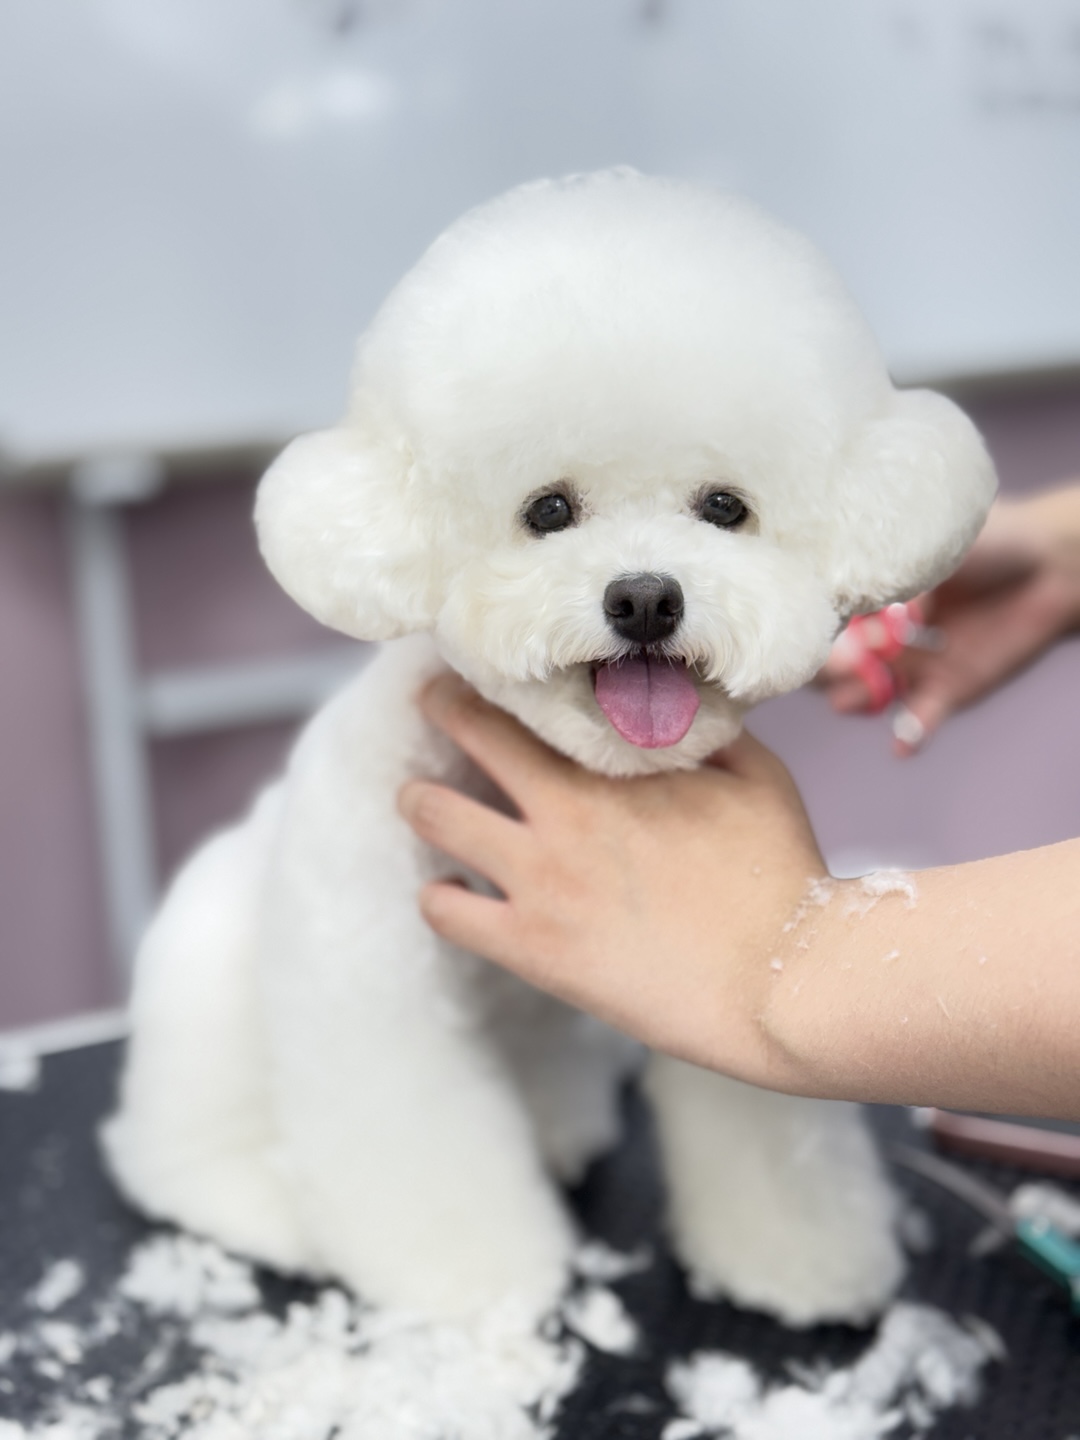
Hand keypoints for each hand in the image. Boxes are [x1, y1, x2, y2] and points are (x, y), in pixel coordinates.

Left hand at [398, 674, 827, 1089]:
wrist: (783, 982)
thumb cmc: (783, 877)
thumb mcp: (757, 778)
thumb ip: (707, 735)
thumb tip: (675, 706)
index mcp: (616, 767)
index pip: (537, 699)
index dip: (502, 677)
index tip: (488, 668)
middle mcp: (564, 810)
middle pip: (470, 731)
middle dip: (442, 705)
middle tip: (431, 700)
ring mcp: (540, 880)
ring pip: (436, 816)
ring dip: (420, 799)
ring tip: (417, 797)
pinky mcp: (532, 948)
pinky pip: (447, 912)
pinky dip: (436, 896)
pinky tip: (443, 891)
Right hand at [820, 487, 1079, 753]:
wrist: (1049, 564)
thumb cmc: (990, 540)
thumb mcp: (934, 544)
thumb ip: (902, 575)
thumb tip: (883, 611)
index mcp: (867, 596)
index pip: (821, 619)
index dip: (812, 628)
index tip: (815, 628)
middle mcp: (878, 635)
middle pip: (831, 665)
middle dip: (828, 668)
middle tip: (846, 661)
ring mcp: (908, 667)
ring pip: (863, 695)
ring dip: (856, 698)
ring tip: (856, 697)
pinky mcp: (944, 692)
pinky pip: (917, 720)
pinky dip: (907, 736)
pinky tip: (903, 744)